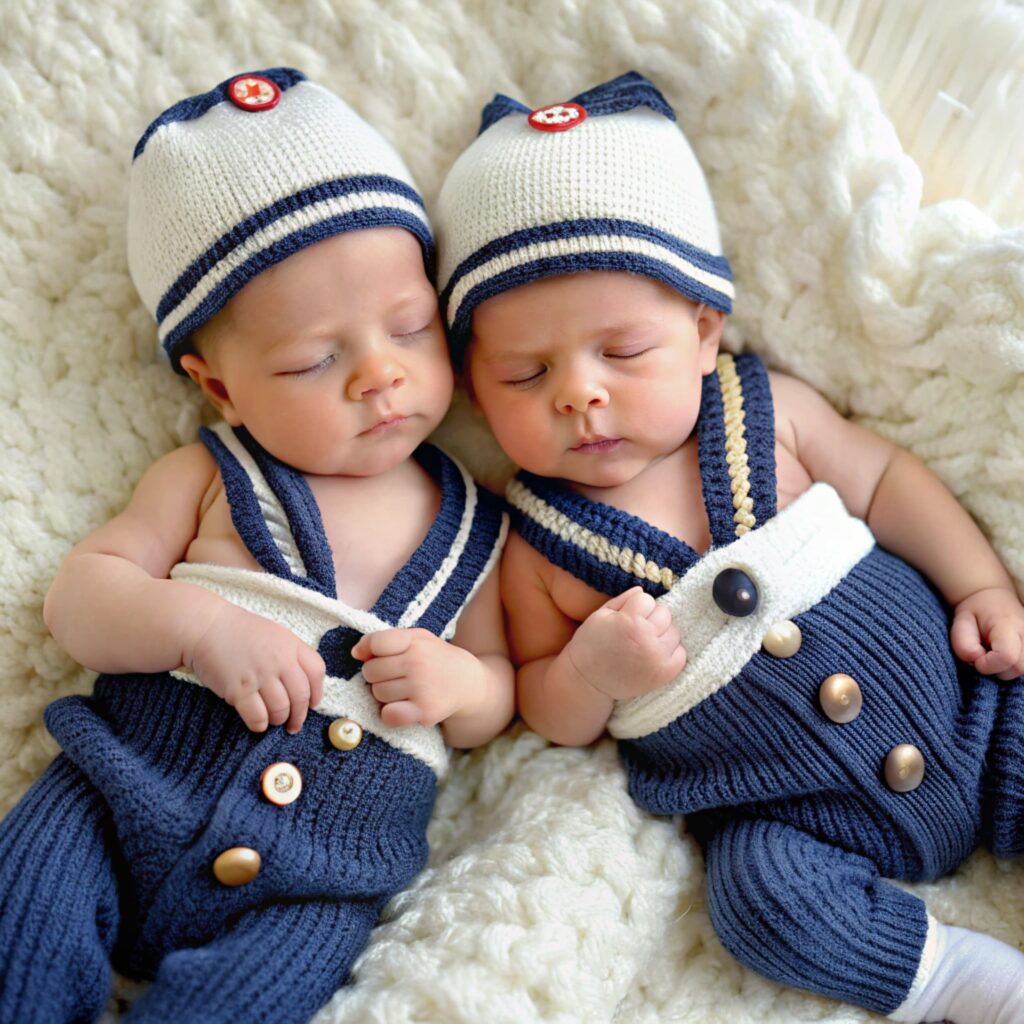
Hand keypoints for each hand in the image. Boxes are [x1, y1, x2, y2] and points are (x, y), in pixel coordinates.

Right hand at [186, 603, 324, 732]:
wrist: (206, 627)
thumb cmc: (240, 632)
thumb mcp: (275, 635)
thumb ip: (291, 655)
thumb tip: (304, 686)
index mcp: (291, 645)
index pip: (317, 672)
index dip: (317, 692)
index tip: (313, 704)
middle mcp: (279, 660)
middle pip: (301, 696)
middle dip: (299, 715)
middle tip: (294, 724)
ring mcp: (259, 675)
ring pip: (281, 709)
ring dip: (279, 720)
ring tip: (274, 720)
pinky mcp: (238, 690)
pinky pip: (257, 716)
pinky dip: (260, 724)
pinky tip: (258, 722)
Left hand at [352, 627, 481, 727]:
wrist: (466, 682)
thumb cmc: (433, 658)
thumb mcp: (415, 639)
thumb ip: (383, 640)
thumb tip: (355, 653)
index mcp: (415, 641)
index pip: (376, 643)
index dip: (370, 650)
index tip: (377, 655)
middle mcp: (418, 663)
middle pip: (370, 672)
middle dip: (377, 674)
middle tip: (395, 675)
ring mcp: (421, 688)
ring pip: (378, 693)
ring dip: (384, 694)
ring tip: (403, 689)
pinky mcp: (424, 712)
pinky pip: (388, 715)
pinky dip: (390, 713)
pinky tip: (403, 705)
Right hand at [565, 586, 686, 699]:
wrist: (587, 682)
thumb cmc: (590, 645)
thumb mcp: (600, 616)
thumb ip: (623, 600)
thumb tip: (642, 590)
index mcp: (629, 622)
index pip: (647, 599)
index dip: (635, 606)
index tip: (625, 616)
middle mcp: (647, 640)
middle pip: (664, 613)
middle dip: (650, 617)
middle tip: (636, 629)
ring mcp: (658, 658)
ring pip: (674, 632)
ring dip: (661, 634)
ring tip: (644, 641)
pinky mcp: (664, 674)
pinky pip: (681, 654)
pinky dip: (671, 652)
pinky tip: (654, 653)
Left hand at [951, 586, 1023, 679]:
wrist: (994, 600)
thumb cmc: (975, 612)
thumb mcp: (961, 622)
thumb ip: (963, 644)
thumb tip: (976, 659)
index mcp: (1007, 625)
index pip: (1007, 656)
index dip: (988, 665)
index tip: (976, 659)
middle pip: (1020, 668)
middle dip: (999, 670)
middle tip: (986, 657)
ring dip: (1007, 669)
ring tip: (995, 655)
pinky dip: (1014, 667)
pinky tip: (1005, 657)